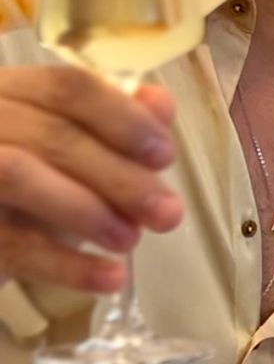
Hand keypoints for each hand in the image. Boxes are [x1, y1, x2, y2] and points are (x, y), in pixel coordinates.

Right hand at [0, 65, 183, 294]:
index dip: (123, 118)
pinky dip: (68, 265)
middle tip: (167, 212)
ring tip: (132, 240)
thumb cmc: (34, 188)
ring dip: (88, 210)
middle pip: (53, 135)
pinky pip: (14, 243)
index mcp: (11, 91)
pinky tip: (111, 276)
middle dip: (120, 176)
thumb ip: (119, 124)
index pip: (68, 86)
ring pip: (19, 174)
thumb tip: (161, 103)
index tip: (164, 155)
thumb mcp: (78, 154)